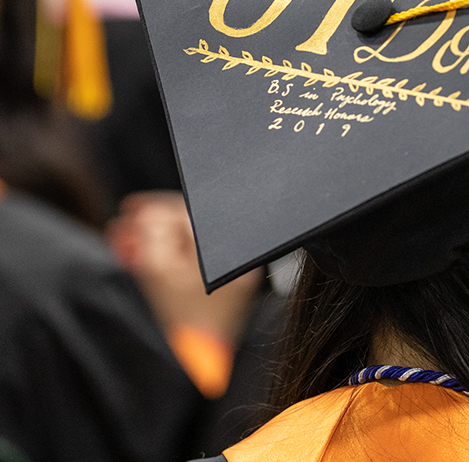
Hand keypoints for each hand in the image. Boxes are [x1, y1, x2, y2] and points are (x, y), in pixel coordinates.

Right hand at [108, 191, 262, 345]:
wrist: (194, 369)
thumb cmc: (181, 322)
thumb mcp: (160, 271)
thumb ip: (153, 235)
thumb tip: (148, 215)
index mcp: (233, 254)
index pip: (193, 217)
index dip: (156, 209)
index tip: (131, 207)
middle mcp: (237, 263)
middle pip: (190, 231)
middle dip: (152, 226)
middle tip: (122, 226)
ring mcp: (228, 280)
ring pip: (186, 249)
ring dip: (154, 243)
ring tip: (124, 244)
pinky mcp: (218, 295)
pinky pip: (189, 268)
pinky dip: (165, 261)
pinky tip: (140, 260)